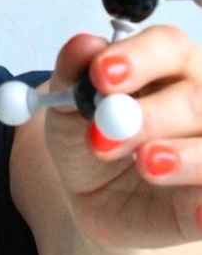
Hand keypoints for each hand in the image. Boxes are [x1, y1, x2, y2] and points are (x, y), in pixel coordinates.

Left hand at [45, 25, 201, 248]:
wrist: (90, 192)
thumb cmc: (89, 134)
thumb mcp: (66, 103)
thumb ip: (72, 73)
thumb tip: (84, 45)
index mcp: (168, 64)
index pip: (168, 46)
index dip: (138, 58)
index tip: (101, 74)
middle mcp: (200, 99)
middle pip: (196, 96)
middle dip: (152, 114)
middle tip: (108, 128)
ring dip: (184, 155)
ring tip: (146, 163)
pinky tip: (193, 209)